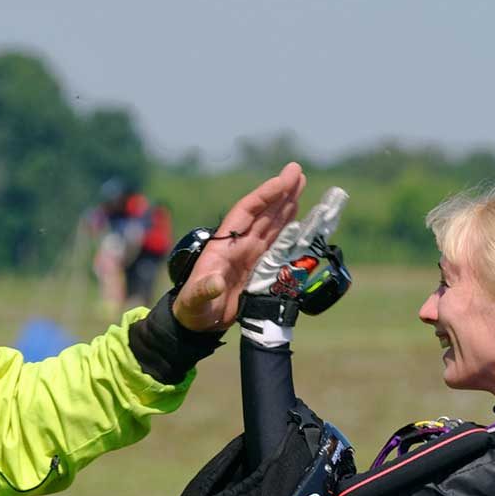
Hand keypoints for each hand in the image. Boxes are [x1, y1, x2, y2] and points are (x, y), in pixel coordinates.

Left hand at [169, 163, 304, 331]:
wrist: (199, 323)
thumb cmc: (193, 308)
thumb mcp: (195, 299)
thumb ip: (204, 290)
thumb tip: (215, 282)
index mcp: (224, 245)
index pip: (246, 213)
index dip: (264, 196)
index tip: (282, 181)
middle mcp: (239, 245)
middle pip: (264, 213)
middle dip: (281, 193)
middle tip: (298, 172)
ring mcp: (250, 256)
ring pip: (273, 225)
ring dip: (287, 206)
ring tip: (301, 186)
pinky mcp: (259, 269)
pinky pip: (278, 246)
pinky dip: (291, 233)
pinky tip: (301, 223)